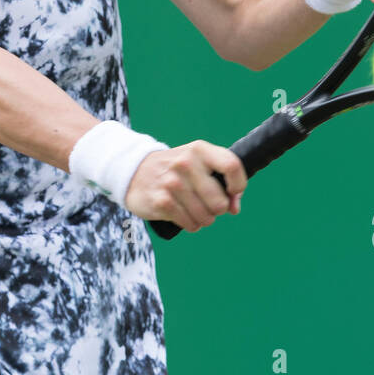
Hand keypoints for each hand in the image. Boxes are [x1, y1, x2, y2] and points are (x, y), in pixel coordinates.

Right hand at [125, 141, 246, 232]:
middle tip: (207, 204)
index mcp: (199, 150)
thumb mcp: (198, 164)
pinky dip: (191, 224)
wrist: (134, 170)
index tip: (232, 192)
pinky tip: (183, 215)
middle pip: (220, 201)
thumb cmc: (176, 170)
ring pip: (206, 217)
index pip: (231, 166)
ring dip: (203, 219)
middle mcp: (185, 163)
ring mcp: (172, 182)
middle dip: (217, 209)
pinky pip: (190, 224)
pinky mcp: (161, 201)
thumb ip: (220, 181)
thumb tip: (234, 208)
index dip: (238, 185)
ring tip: (193, 209)